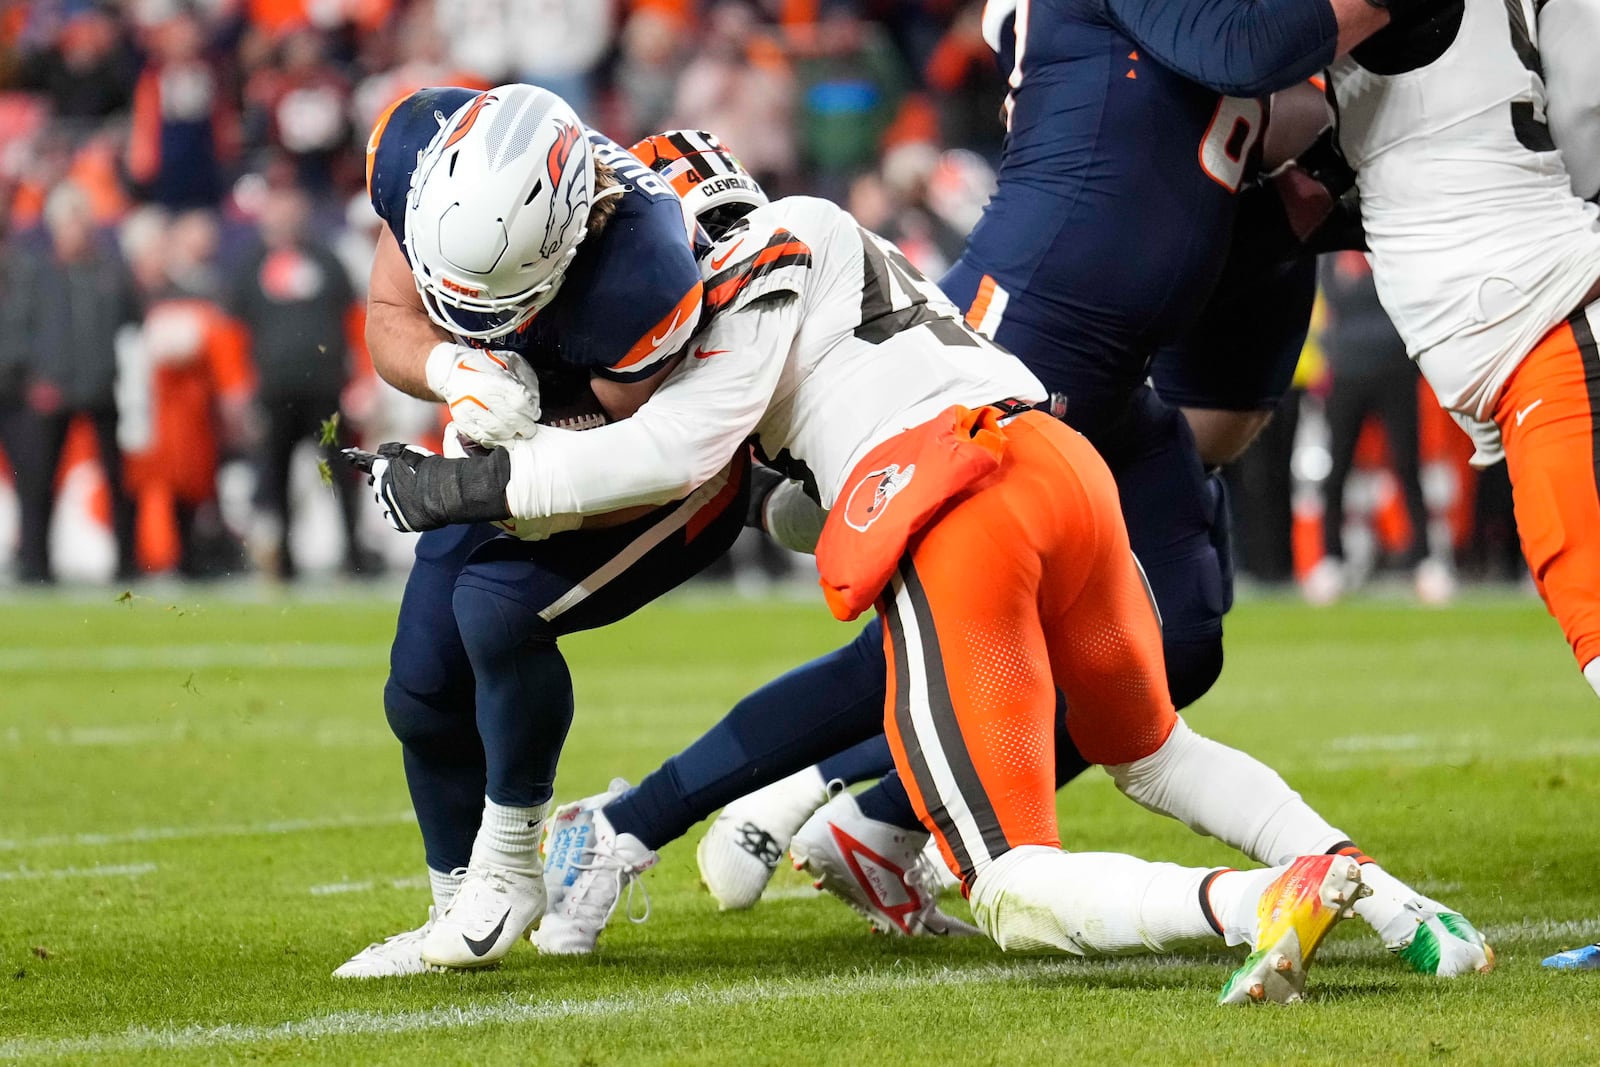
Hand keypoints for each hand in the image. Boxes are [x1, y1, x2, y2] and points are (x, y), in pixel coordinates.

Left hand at [343, 441, 512, 532]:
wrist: (448, 492)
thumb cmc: (434, 469)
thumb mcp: (413, 452)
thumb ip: (394, 451)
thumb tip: (380, 453)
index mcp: (383, 470)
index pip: (366, 462)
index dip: (355, 458)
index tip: (345, 454)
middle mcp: (381, 488)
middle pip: (377, 485)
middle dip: (385, 483)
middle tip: (404, 482)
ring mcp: (389, 506)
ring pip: (384, 502)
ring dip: (392, 499)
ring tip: (413, 496)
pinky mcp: (398, 522)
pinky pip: (392, 517)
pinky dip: (399, 513)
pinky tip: (412, 508)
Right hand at [424, 343, 542, 446]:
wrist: (452, 370)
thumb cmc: (484, 366)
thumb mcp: (512, 362)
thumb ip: (527, 381)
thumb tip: (534, 405)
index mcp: (495, 379)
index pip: (521, 403)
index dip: (531, 412)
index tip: (534, 413)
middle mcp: (480, 395)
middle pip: (511, 420)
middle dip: (525, 428)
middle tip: (528, 428)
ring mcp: (469, 409)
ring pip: (497, 433)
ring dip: (511, 436)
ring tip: (516, 432)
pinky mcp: (462, 420)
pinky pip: (482, 437)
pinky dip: (495, 440)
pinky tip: (501, 436)